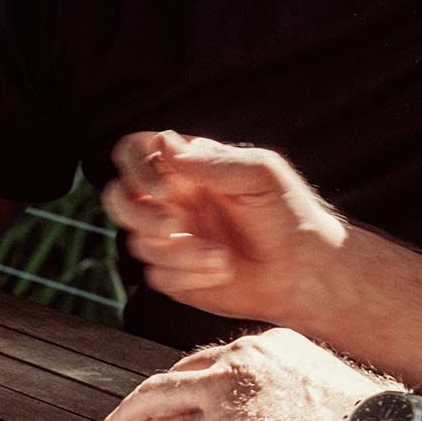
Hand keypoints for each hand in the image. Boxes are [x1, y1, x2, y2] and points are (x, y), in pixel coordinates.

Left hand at [84, 328, 393, 420]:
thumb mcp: (314, 387)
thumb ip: (277, 388)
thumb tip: (252, 418)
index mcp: (267, 344)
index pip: (208, 360)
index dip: (182, 387)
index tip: (164, 407)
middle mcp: (242, 356)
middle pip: (173, 373)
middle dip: (141, 400)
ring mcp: (229, 389)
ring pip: (153, 397)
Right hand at [104, 130, 347, 324]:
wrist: (303, 269)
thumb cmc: (287, 212)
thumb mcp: (259, 174)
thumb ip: (212, 160)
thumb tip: (165, 145)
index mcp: (186, 167)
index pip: (135, 152)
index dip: (137, 166)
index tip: (167, 186)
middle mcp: (171, 200)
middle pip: (118, 198)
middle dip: (140, 214)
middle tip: (176, 225)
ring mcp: (170, 238)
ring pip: (137, 241)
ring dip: (177, 252)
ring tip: (221, 257)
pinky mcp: (174, 275)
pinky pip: (155, 275)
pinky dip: (186, 275)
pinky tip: (221, 271)